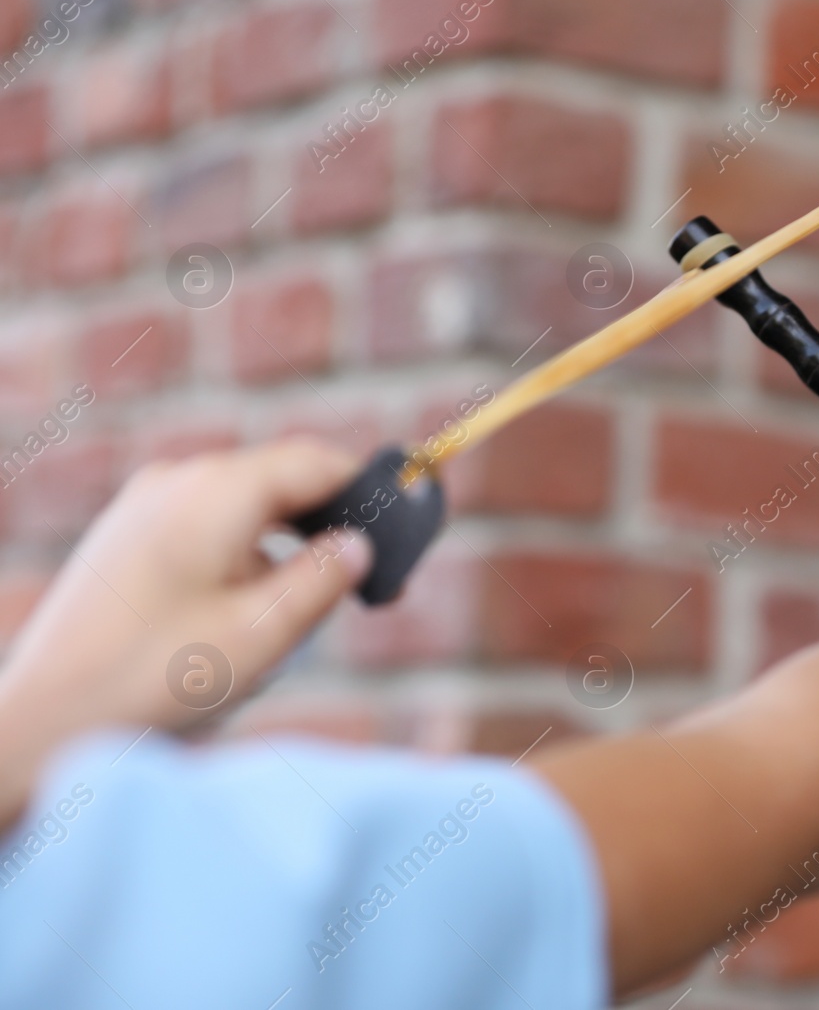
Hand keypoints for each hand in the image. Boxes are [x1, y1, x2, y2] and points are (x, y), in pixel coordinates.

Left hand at [0, 438, 371, 823]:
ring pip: (244, 511)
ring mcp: (142, 508)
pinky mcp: (123, 542)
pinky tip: (246, 619)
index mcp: (217, 491)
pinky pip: (207, 532)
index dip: (370, 490)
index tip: (410, 525)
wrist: (41, 723)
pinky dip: (245, 560)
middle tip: (370, 583)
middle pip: (280, 482)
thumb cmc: (154, 678)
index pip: (316, 462)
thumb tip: (358, 545)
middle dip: (330, 525)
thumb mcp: (264, 634)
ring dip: (287, 549)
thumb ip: (323, 580)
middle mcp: (177, 482)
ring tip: (305, 613)